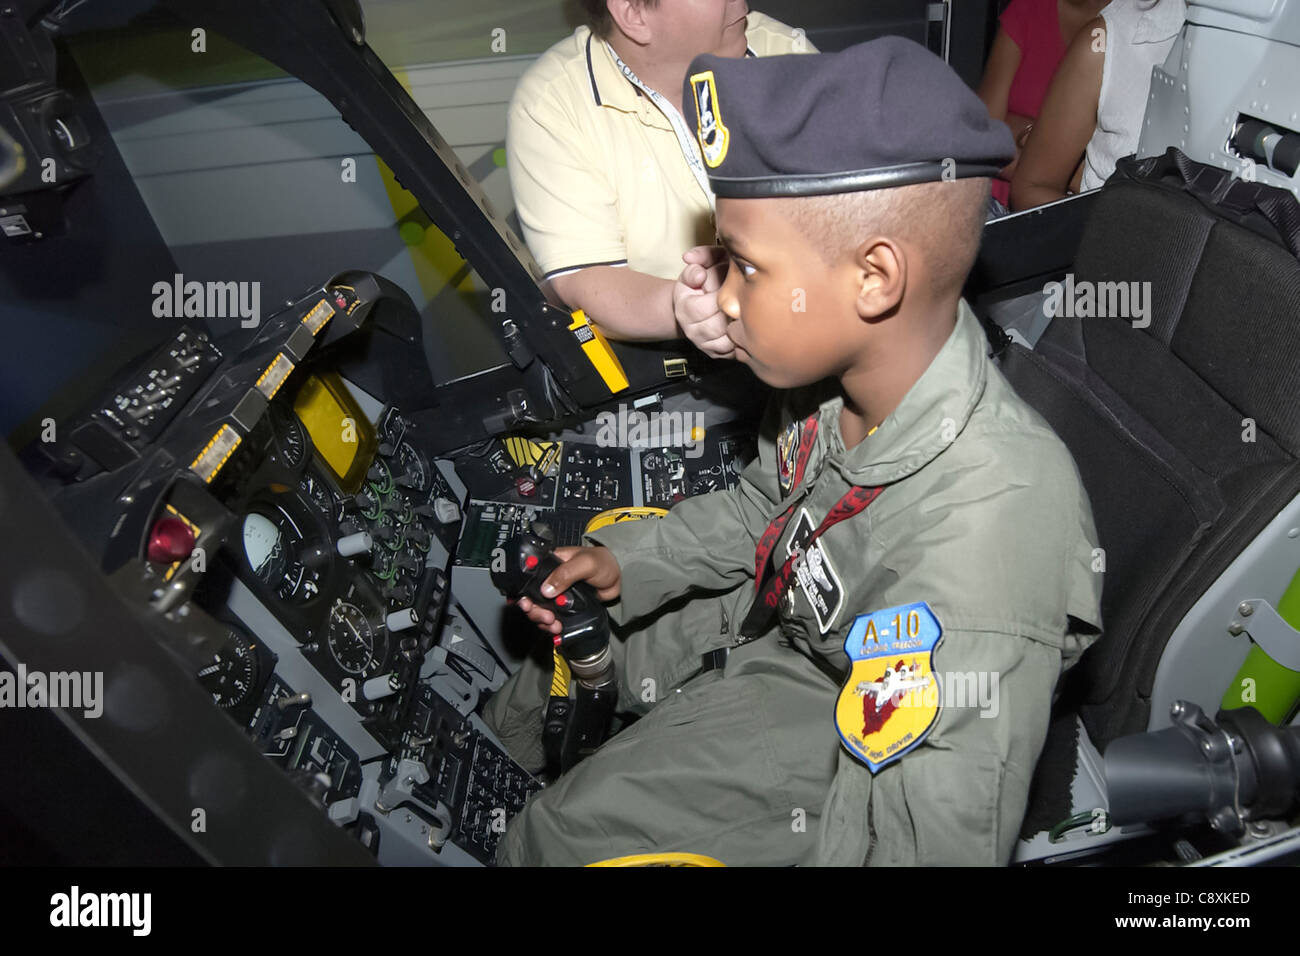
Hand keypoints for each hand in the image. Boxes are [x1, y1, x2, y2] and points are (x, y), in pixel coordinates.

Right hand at [513, 546, 621, 634]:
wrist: (621, 577)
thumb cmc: (604, 563)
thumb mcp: (584, 563)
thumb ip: (565, 573)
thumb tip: (546, 589)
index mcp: (550, 563)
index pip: (527, 576)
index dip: (522, 591)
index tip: (525, 603)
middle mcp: (550, 578)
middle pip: (531, 597)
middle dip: (534, 610)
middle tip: (545, 617)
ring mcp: (557, 594)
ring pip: (540, 610)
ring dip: (542, 620)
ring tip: (553, 624)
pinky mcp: (565, 606)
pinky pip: (551, 617)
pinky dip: (551, 625)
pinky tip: (557, 628)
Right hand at [672, 245, 733, 359]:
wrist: (693, 306)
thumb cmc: (702, 282)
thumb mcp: (700, 264)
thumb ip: (701, 258)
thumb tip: (700, 273)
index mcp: (685, 307)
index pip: (709, 305)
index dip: (724, 295)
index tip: (730, 286)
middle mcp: (692, 330)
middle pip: (720, 325)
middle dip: (733, 311)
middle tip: (743, 299)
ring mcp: (705, 344)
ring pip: (728, 340)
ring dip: (739, 326)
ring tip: (744, 312)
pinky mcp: (717, 354)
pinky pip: (734, 352)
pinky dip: (742, 340)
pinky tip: (745, 325)